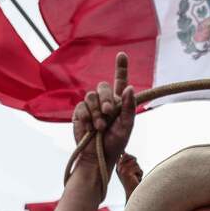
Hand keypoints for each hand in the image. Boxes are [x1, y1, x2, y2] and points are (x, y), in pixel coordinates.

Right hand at [72, 52, 136, 174]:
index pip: (120, 81)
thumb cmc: (115, 143)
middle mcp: (105, 102)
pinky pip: (81, 107)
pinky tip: (90, 128)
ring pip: (91, 96)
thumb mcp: (127, 126)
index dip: (120, 67)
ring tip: (100, 127)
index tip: (121, 54)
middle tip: (109, 113)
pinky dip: (87, 117)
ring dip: (97, 112)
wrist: (97, 156)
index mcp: (119, 103)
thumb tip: (130, 87)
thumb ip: (129, 107)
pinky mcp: (79, 113)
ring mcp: (91, 107)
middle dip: (106, 98)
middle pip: (103, 87)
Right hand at [116, 153, 143, 198]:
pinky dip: (140, 174)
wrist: (133, 194)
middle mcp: (118, 168)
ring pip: (135, 163)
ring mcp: (122, 170)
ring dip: (138, 170)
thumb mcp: (128, 170)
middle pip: (131, 157)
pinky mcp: (127, 173)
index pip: (123, 154)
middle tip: (134, 173)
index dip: (127, 155)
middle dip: (135, 163)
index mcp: (118, 167)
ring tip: (135, 177)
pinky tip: (136, 180)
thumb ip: (126, 161)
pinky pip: (138, 168)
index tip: (127, 156)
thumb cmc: (133, 182)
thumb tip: (123, 152)